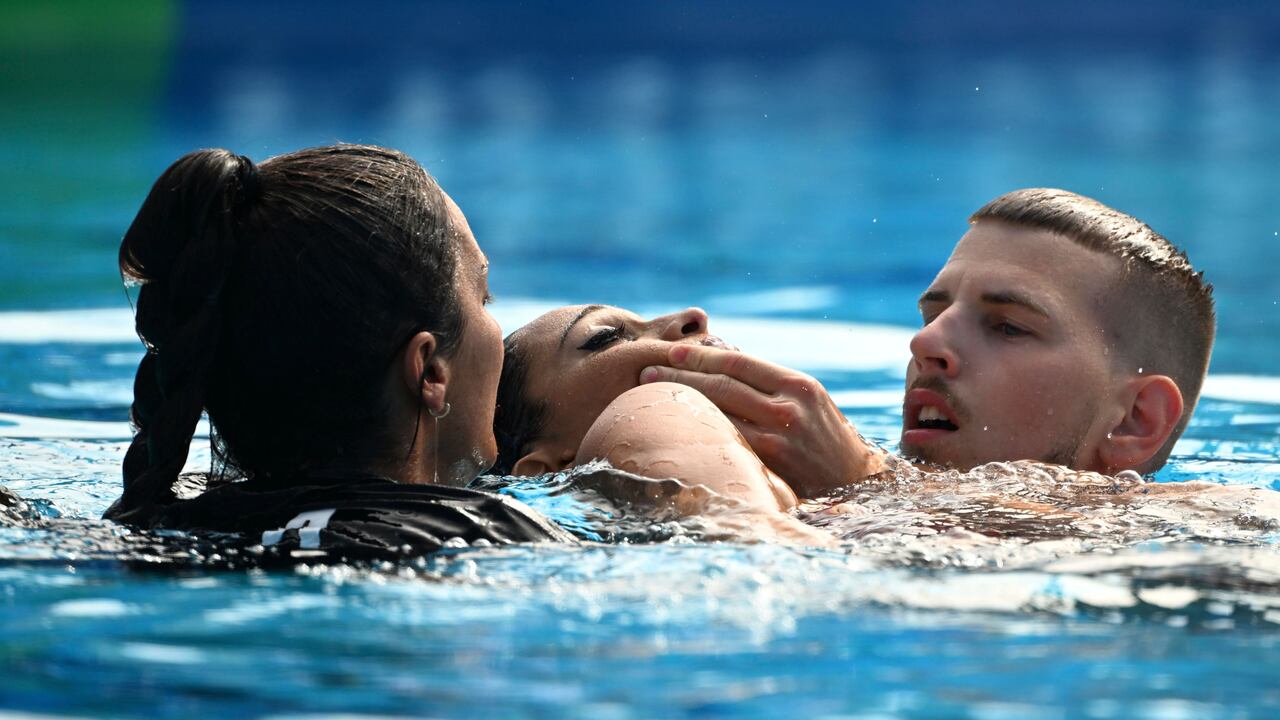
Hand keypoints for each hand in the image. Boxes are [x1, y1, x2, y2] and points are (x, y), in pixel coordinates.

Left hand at [640, 344, 885, 497]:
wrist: (855, 481)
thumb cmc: (824, 437)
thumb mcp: (807, 401)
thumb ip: (770, 385)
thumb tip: (720, 363)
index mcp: (798, 385)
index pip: (739, 363)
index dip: (702, 356)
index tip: (673, 352)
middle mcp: (789, 408)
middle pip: (723, 385)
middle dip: (680, 375)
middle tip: (648, 369)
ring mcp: (779, 439)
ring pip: (718, 413)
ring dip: (681, 402)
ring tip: (651, 394)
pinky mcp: (770, 466)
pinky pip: (725, 443)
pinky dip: (698, 433)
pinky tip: (676, 428)